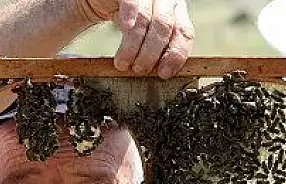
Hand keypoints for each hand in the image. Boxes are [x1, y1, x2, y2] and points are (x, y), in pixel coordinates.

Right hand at [76, 0, 193, 78]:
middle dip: (152, 53)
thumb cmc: (125, 19)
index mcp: (175, 11)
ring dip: (134, 46)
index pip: (184, 32)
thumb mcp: (145, 35)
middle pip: (165, 27)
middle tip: (140, 70)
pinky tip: (125, 30)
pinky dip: (128, 18)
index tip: (164, 73)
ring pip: (146, 19)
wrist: (100, 2)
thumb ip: (157, 49)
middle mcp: (165, 0)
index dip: (176, 54)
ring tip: (124, 63)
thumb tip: (162, 73)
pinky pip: (131, 3)